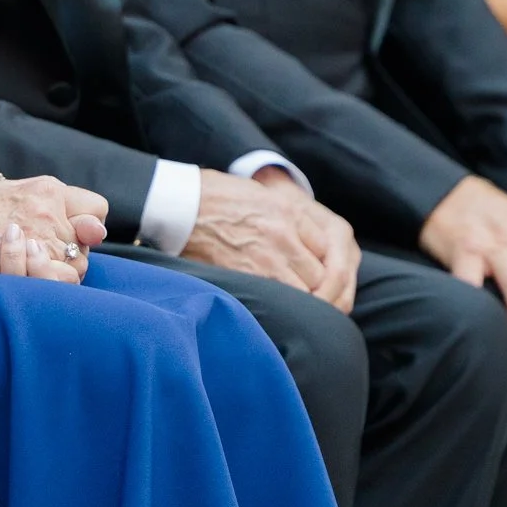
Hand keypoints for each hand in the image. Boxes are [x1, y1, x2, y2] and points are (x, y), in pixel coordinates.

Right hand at [0, 176, 106, 282]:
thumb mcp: (22, 194)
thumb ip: (66, 207)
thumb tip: (100, 232)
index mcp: (48, 190)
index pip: (96, 209)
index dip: (85, 225)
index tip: (69, 234)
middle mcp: (46, 212)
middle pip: (87, 243)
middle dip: (73, 252)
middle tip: (45, 256)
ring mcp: (35, 239)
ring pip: (77, 267)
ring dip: (62, 271)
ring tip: (36, 270)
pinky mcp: (25, 267)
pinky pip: (57, 283)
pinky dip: (50, 285)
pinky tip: (31, 282)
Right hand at [183, 170, 355, 306]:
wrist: (181, 204)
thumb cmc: (215, 197)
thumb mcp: (261, 196)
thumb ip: (287, 220)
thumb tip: (302, 246)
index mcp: (290, 211)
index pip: (326, 247)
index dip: (320, 264)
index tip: (312, 273)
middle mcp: (284, 235)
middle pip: (320, 274)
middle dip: (315, 287)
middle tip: (305, 295)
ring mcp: (267, 257)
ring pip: (304, 292)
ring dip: (299, 300)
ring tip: (292, 308)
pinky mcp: (246, 275)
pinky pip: (277, 300)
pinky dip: (279, 307)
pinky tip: (273, 309)